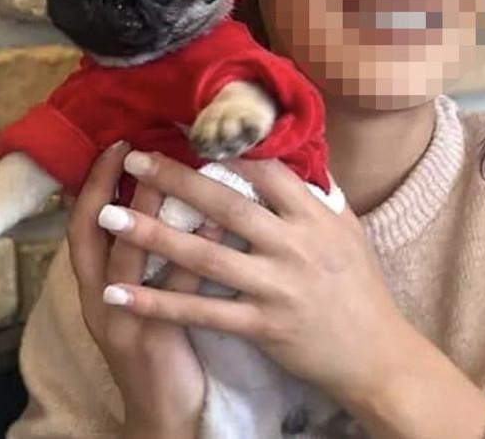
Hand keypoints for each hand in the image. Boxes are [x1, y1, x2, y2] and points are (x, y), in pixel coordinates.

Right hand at [66, 142, 225, 438]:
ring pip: (129, 259)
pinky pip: (179, 292)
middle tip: (131, 146)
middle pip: (91, 234)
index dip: (92, 184)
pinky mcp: (157, 340)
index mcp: (95, 287)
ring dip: (148, 211)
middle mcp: (100, 300)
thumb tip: (163, 194)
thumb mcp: (139, 299)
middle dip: (105, 188)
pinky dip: (199, 254)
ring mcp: (125, 321)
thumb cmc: (159, 348)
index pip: (82, 225)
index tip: (115, 143)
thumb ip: (142, 255)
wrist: (167, 415)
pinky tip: (222, 224)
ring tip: (172, 171)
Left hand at [96, 150, 417, 409]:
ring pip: (205, 257)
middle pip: (226, 206)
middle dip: (175, 180)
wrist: (376, 355)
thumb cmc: (360, 288)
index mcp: (314, 216)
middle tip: (133, 160)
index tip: (186, 129)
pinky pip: (201, 312)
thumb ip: (315, 196)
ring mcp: (277, 287)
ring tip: (108, 216)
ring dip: (153, 235)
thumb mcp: (347, 231)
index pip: (266, 170)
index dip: (225, 146)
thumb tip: (291, 156)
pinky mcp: (262, 325)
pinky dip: (157, 304)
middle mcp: (295, 246)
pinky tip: (120, 294)